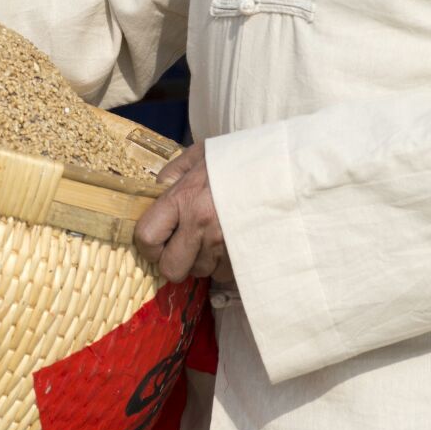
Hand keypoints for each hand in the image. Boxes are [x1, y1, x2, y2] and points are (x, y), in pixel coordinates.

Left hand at [134, 141, 232, 284]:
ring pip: (200, 272)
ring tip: (213, 236)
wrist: (283, 166)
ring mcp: (225, 244)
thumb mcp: (199, 155)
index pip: (147, 237)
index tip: (157, 238)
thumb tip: (155, 194)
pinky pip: (224, 274)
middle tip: (183, 244)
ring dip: (201, 260)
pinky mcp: (245, 256)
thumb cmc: (239, 158)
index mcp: (185, 197)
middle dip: (173, 261)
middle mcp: (202, 225)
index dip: (148, 243)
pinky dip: (223, 264)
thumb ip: (172, 174)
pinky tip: (229, 242)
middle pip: (171, 268)